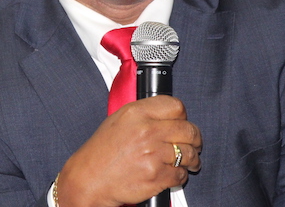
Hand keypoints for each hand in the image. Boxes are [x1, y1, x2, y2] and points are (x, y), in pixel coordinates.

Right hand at [55, 95, 201, 206]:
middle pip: (188, 130)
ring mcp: (153, 154)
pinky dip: (180, 176)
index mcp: (136, 113)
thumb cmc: (100, 153)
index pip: (176, 106)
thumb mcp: (118, 121)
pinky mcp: (156, 176)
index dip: (183, 116)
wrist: (89, 180)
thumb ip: (144, 114)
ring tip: (190, 162)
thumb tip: (169, 116)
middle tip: (196, 144)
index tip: (184, 123)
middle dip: (195, 139)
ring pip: (188, 153)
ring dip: (192, 159)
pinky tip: (174, 174)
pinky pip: (180, 174)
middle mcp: (146, 130)